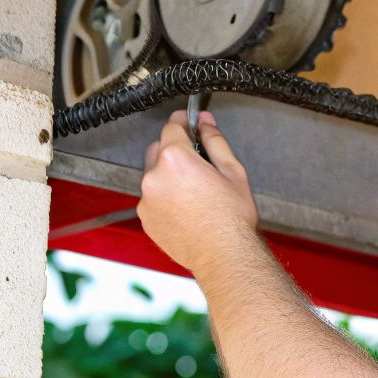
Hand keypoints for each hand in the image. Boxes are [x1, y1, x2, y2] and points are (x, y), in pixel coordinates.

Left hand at [138, 110, 261, 274]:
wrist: (223, 255)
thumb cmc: (231, 218)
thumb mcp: (232, 171)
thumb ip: (215, 141)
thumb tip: (206, 123)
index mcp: (176, 159)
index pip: (172, 127)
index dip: (183, 122)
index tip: (188, 123)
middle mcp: (155, 176)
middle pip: (159, 149)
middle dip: (175, 151)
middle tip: (197, 164)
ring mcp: (146, 199)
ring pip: (154, 175)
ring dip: (168, 175)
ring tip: (194, 193)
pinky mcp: (145, 217)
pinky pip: (152, 197)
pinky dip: (164, 197)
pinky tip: (185, 208)